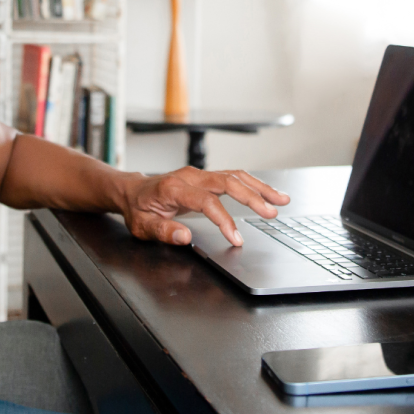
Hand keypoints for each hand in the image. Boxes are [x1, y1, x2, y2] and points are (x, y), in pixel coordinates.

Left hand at [121, 167, 289, 246]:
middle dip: (252, 197)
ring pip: (233, 176)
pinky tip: (268, 193)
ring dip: (259, 187)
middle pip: (226, 182)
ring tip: (281, 200)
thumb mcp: (143, 226)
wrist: (131, 192)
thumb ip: (163, 231)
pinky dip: (252, 184)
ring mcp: (198, 174)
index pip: (206, 202)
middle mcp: (189, 177)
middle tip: (272, 213)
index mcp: (173, 189)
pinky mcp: (204, 177)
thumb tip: (184, 237)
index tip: (237, 238)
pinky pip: (232, 177)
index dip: (224, 220)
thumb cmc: (138, 210)